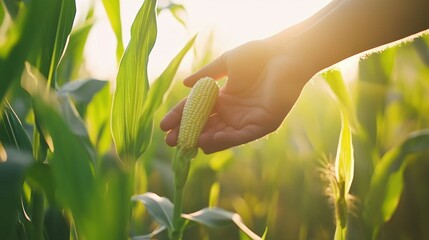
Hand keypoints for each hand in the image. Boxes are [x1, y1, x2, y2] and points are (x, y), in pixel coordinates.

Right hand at [160, 40, 312, 152]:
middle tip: (169, 141)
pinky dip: (223, 140)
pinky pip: (240, 136)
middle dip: (187, 133)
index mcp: (225, 98)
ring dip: (203, 139)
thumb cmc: (257, 55)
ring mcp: (247, 120)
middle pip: (206, 126)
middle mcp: (234, 112)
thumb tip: (185, 84)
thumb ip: (206, 75)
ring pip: (221, 135)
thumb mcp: (226, 63)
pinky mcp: (262, 125)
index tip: (163, 126)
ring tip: (185, 142)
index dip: (180, 117)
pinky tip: (206, 141)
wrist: (284, 54)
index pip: (198, 111)